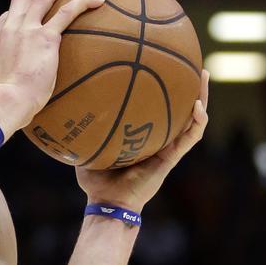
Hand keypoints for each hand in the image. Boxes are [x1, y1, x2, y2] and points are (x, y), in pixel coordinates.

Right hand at [0, 0, 105, 139]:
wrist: (5, 101)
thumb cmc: (3, 105)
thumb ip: (8, 86)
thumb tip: (18, 102)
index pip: (4, 20)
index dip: (15, 11)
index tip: (24, 10)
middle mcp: (8, 30)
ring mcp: (26, 30)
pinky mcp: (45, 37)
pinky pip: (67, 12)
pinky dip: (83, 2)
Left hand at [77, 70, 209, 213]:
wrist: (108, 203)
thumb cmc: (95, 180)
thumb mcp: (85, 147)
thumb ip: (80, 129)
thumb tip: (63, 106)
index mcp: (143, 135)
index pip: (157, 108)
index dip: (163, 89)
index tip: (163, 65)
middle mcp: (159, 139)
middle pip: (179, 107)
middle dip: (187, 85)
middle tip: (190, 61)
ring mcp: (168, 148)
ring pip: (192, 119)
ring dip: (201, 97)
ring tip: (202, 74)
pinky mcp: (172, 158)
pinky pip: (190, 138)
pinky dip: (197, 121)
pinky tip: (197, 104)